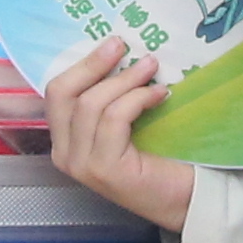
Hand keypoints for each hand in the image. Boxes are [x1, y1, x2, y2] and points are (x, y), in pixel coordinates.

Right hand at [37, 41, 193, 228]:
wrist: (185, 199)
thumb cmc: (158, 157)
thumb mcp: (125, 122)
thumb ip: (111, 97)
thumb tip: (118, 50)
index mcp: (64, 141)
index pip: (56, 93)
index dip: (82, 64)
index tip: (113, 43)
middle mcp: (64, 155)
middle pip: (64, 94)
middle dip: (94, 64)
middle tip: (124, 45)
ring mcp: (81, 165)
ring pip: (91, 105)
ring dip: (125, 79)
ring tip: (152, 68)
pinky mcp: (104, 169)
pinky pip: (113, 119)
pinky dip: (137, 99)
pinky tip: (159, 94)